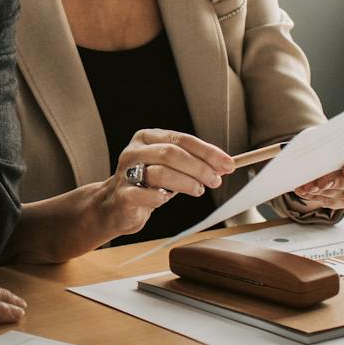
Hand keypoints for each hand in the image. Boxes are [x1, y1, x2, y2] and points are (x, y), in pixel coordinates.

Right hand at [98, 129, 235, 235]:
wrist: (115, 206)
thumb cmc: (147, 185)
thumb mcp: (170, 168)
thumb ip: (193, 164)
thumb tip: (224, 165)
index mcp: (147, 138)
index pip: (182, 139)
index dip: (207, 151)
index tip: (228, 163)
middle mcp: (134, 151)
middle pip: (172, 153)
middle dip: (199, 167)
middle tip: (215, 180)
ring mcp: (126, 172)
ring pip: (161, 173)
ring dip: (186, 183)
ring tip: (198, 191)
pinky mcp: (123, 194)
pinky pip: (147, 195)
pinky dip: (162, 198)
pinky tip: (166, 199)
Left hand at [292, 136, 343, 208]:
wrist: (341, 151)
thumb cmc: (341, 140)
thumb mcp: (339, 135)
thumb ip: (333, 141)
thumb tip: (316, 150)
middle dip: (337, 182)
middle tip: (321, 183)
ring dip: (324, 192)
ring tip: (307, 188)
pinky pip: (336, 202)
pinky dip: (319, 197)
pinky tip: (306, 192)